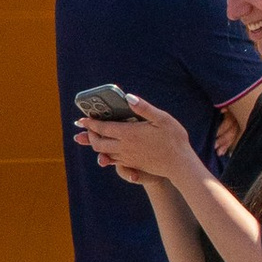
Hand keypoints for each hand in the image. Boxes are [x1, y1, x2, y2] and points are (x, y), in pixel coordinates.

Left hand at [73, 90, 194, 184]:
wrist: (179, 164)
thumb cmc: (174, 139)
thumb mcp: (162, 119)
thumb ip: (144, 108)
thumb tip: (128, 97)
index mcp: (129, 134)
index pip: (103, 128)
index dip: (90, 123)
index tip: (82, 119)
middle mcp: (125, 147)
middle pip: (98, 143)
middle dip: (90, 135)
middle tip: (88, 127)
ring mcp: (127, 157)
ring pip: (103, 153)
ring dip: (96, 144)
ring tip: (93, 137)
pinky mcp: (132, 164)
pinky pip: (113, 160)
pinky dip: (106, 153)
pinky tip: (108, 149)